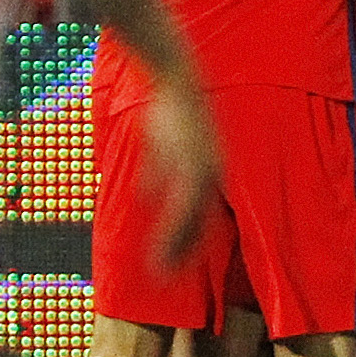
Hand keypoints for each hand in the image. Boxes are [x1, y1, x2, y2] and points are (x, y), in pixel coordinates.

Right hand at [137, 69, 223, 270]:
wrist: (175, 78)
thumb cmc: (167, 110)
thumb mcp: (160, 147)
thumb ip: (155, 173)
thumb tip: (144, 195)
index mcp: (207, 172)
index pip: (200, 216)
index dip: (186, 241)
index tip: (171, 263)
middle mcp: (212, 175)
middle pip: (200, 225)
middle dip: (182, 253)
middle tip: (164, 278)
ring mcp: (206, 172)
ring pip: (193, 223)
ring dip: (174, 250)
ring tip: (159, 273)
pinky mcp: (194, 166)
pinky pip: (184, 209)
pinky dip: (171, 232)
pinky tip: (159, 248)